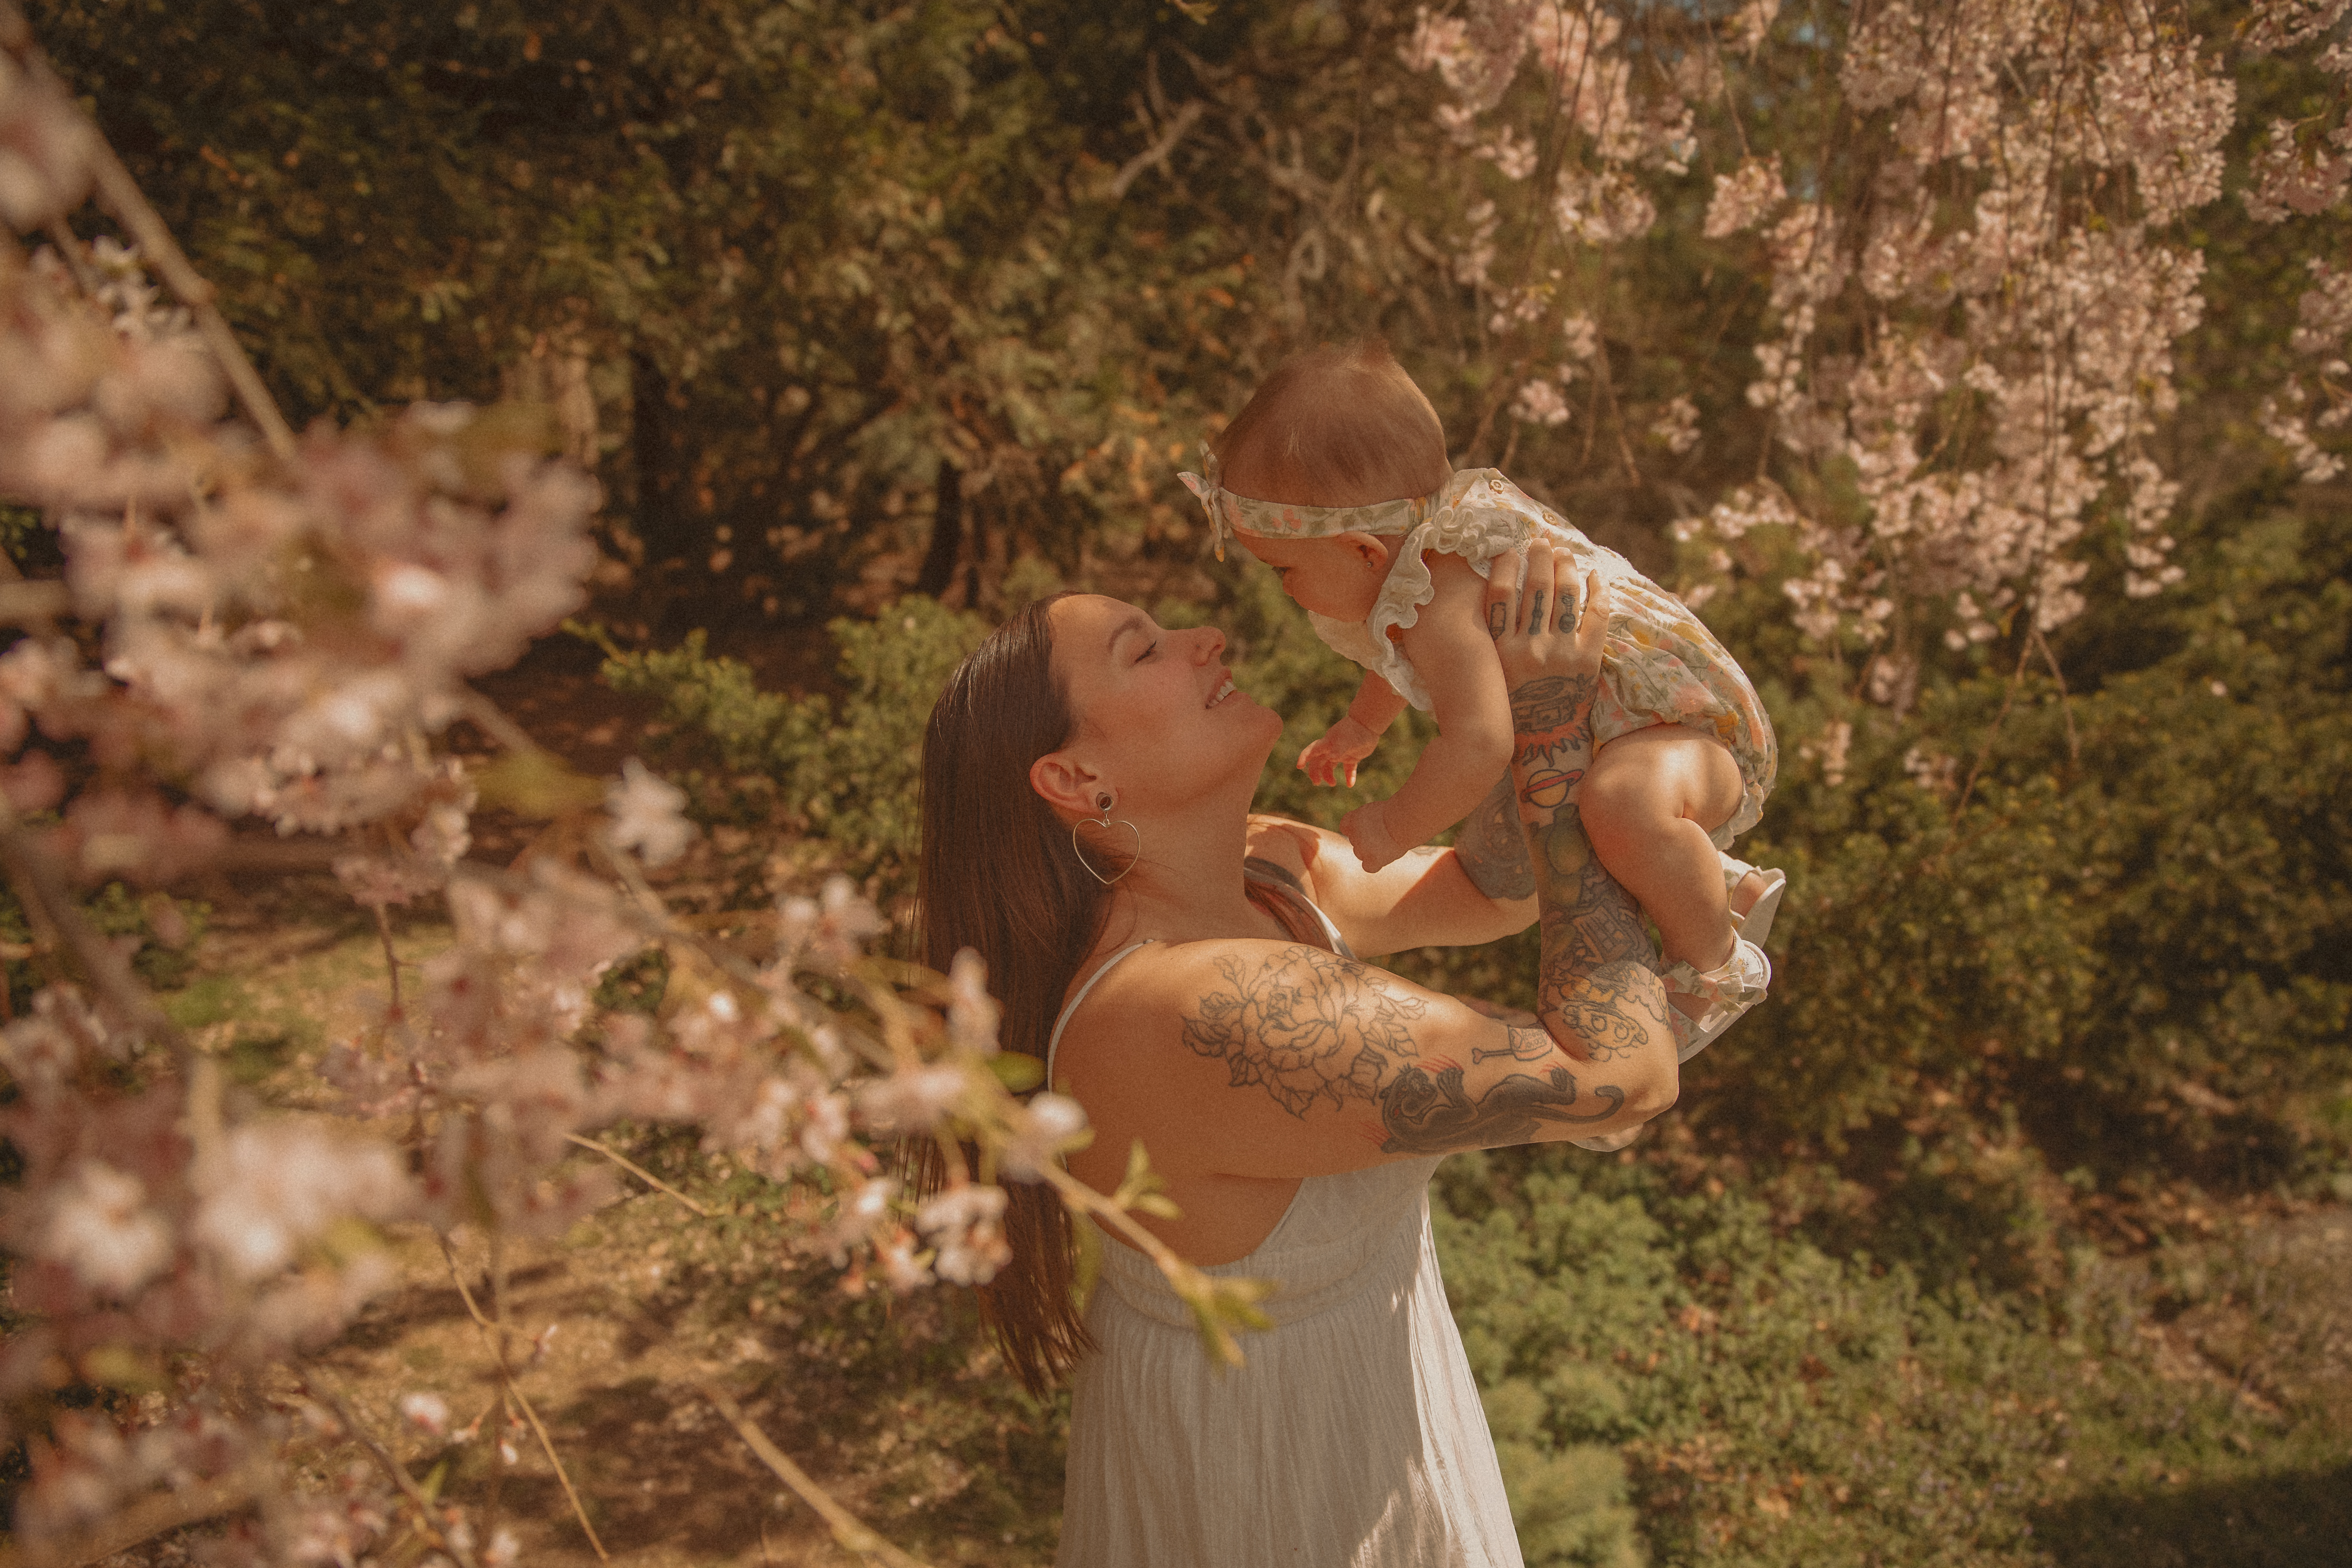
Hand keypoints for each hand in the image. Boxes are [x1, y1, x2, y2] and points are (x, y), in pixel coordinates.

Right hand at [1298, 717, 1380, 787]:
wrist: (1369, 724)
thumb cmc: (1355, 731)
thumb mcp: (1346, 741)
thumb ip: (1338, 750)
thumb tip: (1331, 758)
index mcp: (1326, 743)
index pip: (1311, 751)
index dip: (1304, 758)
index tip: (1299, 767)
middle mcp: (1332, 748)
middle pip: (1319, 762)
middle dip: (1315, 772)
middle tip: (1317, 783)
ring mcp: (1342, 752)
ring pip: (1331, 765)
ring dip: (1329, 775)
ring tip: (1333, 784)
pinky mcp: (1353, 756)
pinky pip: (1349, 768)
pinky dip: (1349, 776)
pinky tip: (1350, 784)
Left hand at [1339, 800, 1403, 872]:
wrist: (1404, 820)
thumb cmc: (1397, 812)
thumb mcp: (1378, 810)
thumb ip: (1368, 820)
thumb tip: (1371, 831)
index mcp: (1353, 818)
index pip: (1345, 826)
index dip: (1356, 827)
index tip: (1370, 825)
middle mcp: (1354, 834)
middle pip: (1355, 841)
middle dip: (1367, 839)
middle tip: (1385, 833)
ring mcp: (1361, 848)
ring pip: (1360, 854)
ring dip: (1371, 850)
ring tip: (1388, 843)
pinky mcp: (1372, 860)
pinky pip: (1368, 867)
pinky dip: (1374, 864)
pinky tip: (1383, 857)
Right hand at [1487, 540, 1606, 695]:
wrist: (1547, 743)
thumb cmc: (1515, 706)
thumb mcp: (1494, 673)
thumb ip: (1493, 638)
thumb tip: (1492, 594)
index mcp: (1500, 652)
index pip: (1499, 596)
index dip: (1503, 566)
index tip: (1509, 549)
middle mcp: (1529, 649)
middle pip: (1535, 588)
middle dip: (1539, 557)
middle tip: (1542, 541)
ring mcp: (1561, 654)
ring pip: (1565, 595)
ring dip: (1566, 567)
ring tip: (1564, 554)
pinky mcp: (1588, 660)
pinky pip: (1597, 615)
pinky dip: (1597, 591)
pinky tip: (1594, 577)